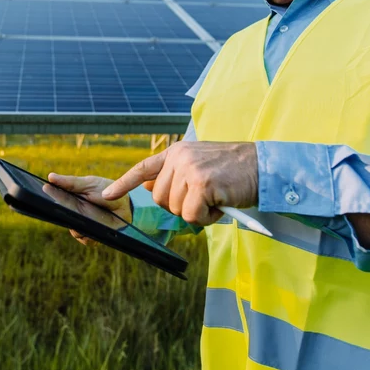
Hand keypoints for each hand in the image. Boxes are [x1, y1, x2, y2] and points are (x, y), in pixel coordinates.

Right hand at [47, 173, 131, 245]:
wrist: (126, 203)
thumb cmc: (105, 190)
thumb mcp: (88, 183)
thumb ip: (70, 182)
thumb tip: (50, 177)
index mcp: (71, 200)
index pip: (56, 203)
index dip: (50, 200)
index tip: (47, 195)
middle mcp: (75, 214)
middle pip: (63, 219)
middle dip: (66, 216)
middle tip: (75, 210)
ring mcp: (83, 226)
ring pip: (74, 231)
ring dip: (79, 227)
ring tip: (88, 219)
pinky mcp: (93, 235)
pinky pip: (86, 240)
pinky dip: (89, 236)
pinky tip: (95, 228)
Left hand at [102, 141, 257, 226]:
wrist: (263, 166)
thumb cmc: (234, 171)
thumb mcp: (199, 166)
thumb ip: (176, 175)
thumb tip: (149, 188)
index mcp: (177, 152)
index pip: (144, 168)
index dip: (124, 183)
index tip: (107, 195)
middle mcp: (179, 158)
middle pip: (161, 199)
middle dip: (181, 207)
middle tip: (205, 199)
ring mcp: (189, 170)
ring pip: (177, 210)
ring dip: (198, 213)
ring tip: (216, 198)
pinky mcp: (201, 184)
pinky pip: (193, 216)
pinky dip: (207, 218)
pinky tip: (220, 204)